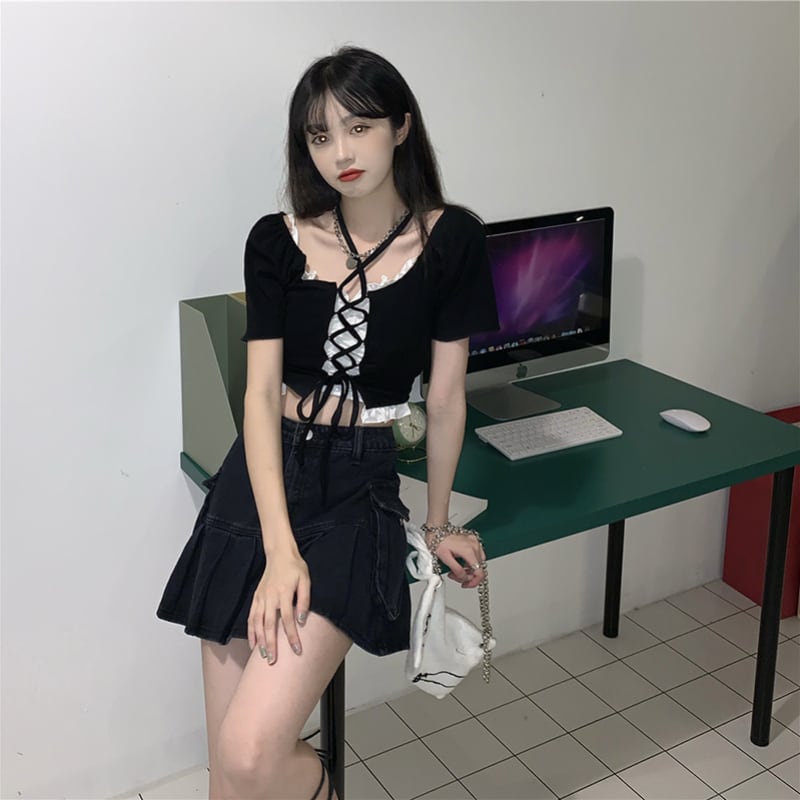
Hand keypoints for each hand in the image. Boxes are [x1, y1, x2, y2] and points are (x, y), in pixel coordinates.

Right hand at [248, 546, 310, 663]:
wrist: (280, 554)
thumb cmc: (295, 568)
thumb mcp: (305, 581)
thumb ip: (304, 600)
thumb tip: (302, 620)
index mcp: (284, 593)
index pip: (288, 619)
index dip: (292, 636)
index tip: (297, 651)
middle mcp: (270, 597)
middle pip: (269, 625)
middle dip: (271, 645)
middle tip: (273, 661)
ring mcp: (261, 598)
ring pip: (257, 623)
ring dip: (259, 641)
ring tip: (262, 656)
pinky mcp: (256, 598)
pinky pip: (251, 617)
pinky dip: (251, 632)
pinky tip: (253, 644)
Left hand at [427, 531, 485, 588]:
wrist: (436, 529)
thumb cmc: (438, 540)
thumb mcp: (445, 558)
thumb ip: (457, 570)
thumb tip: (463, 578)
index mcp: (469, 551)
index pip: (480, 572)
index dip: (473, 582)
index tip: (466, 584)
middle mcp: (475, 545)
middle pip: (479, 568)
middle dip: (468, 575)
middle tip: (455, 575)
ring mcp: (475, 542)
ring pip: (478, 562)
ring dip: (469, 569)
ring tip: (456, 569)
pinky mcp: (473, 540)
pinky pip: (476, 555)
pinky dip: (470, 562)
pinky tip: (460, 562)